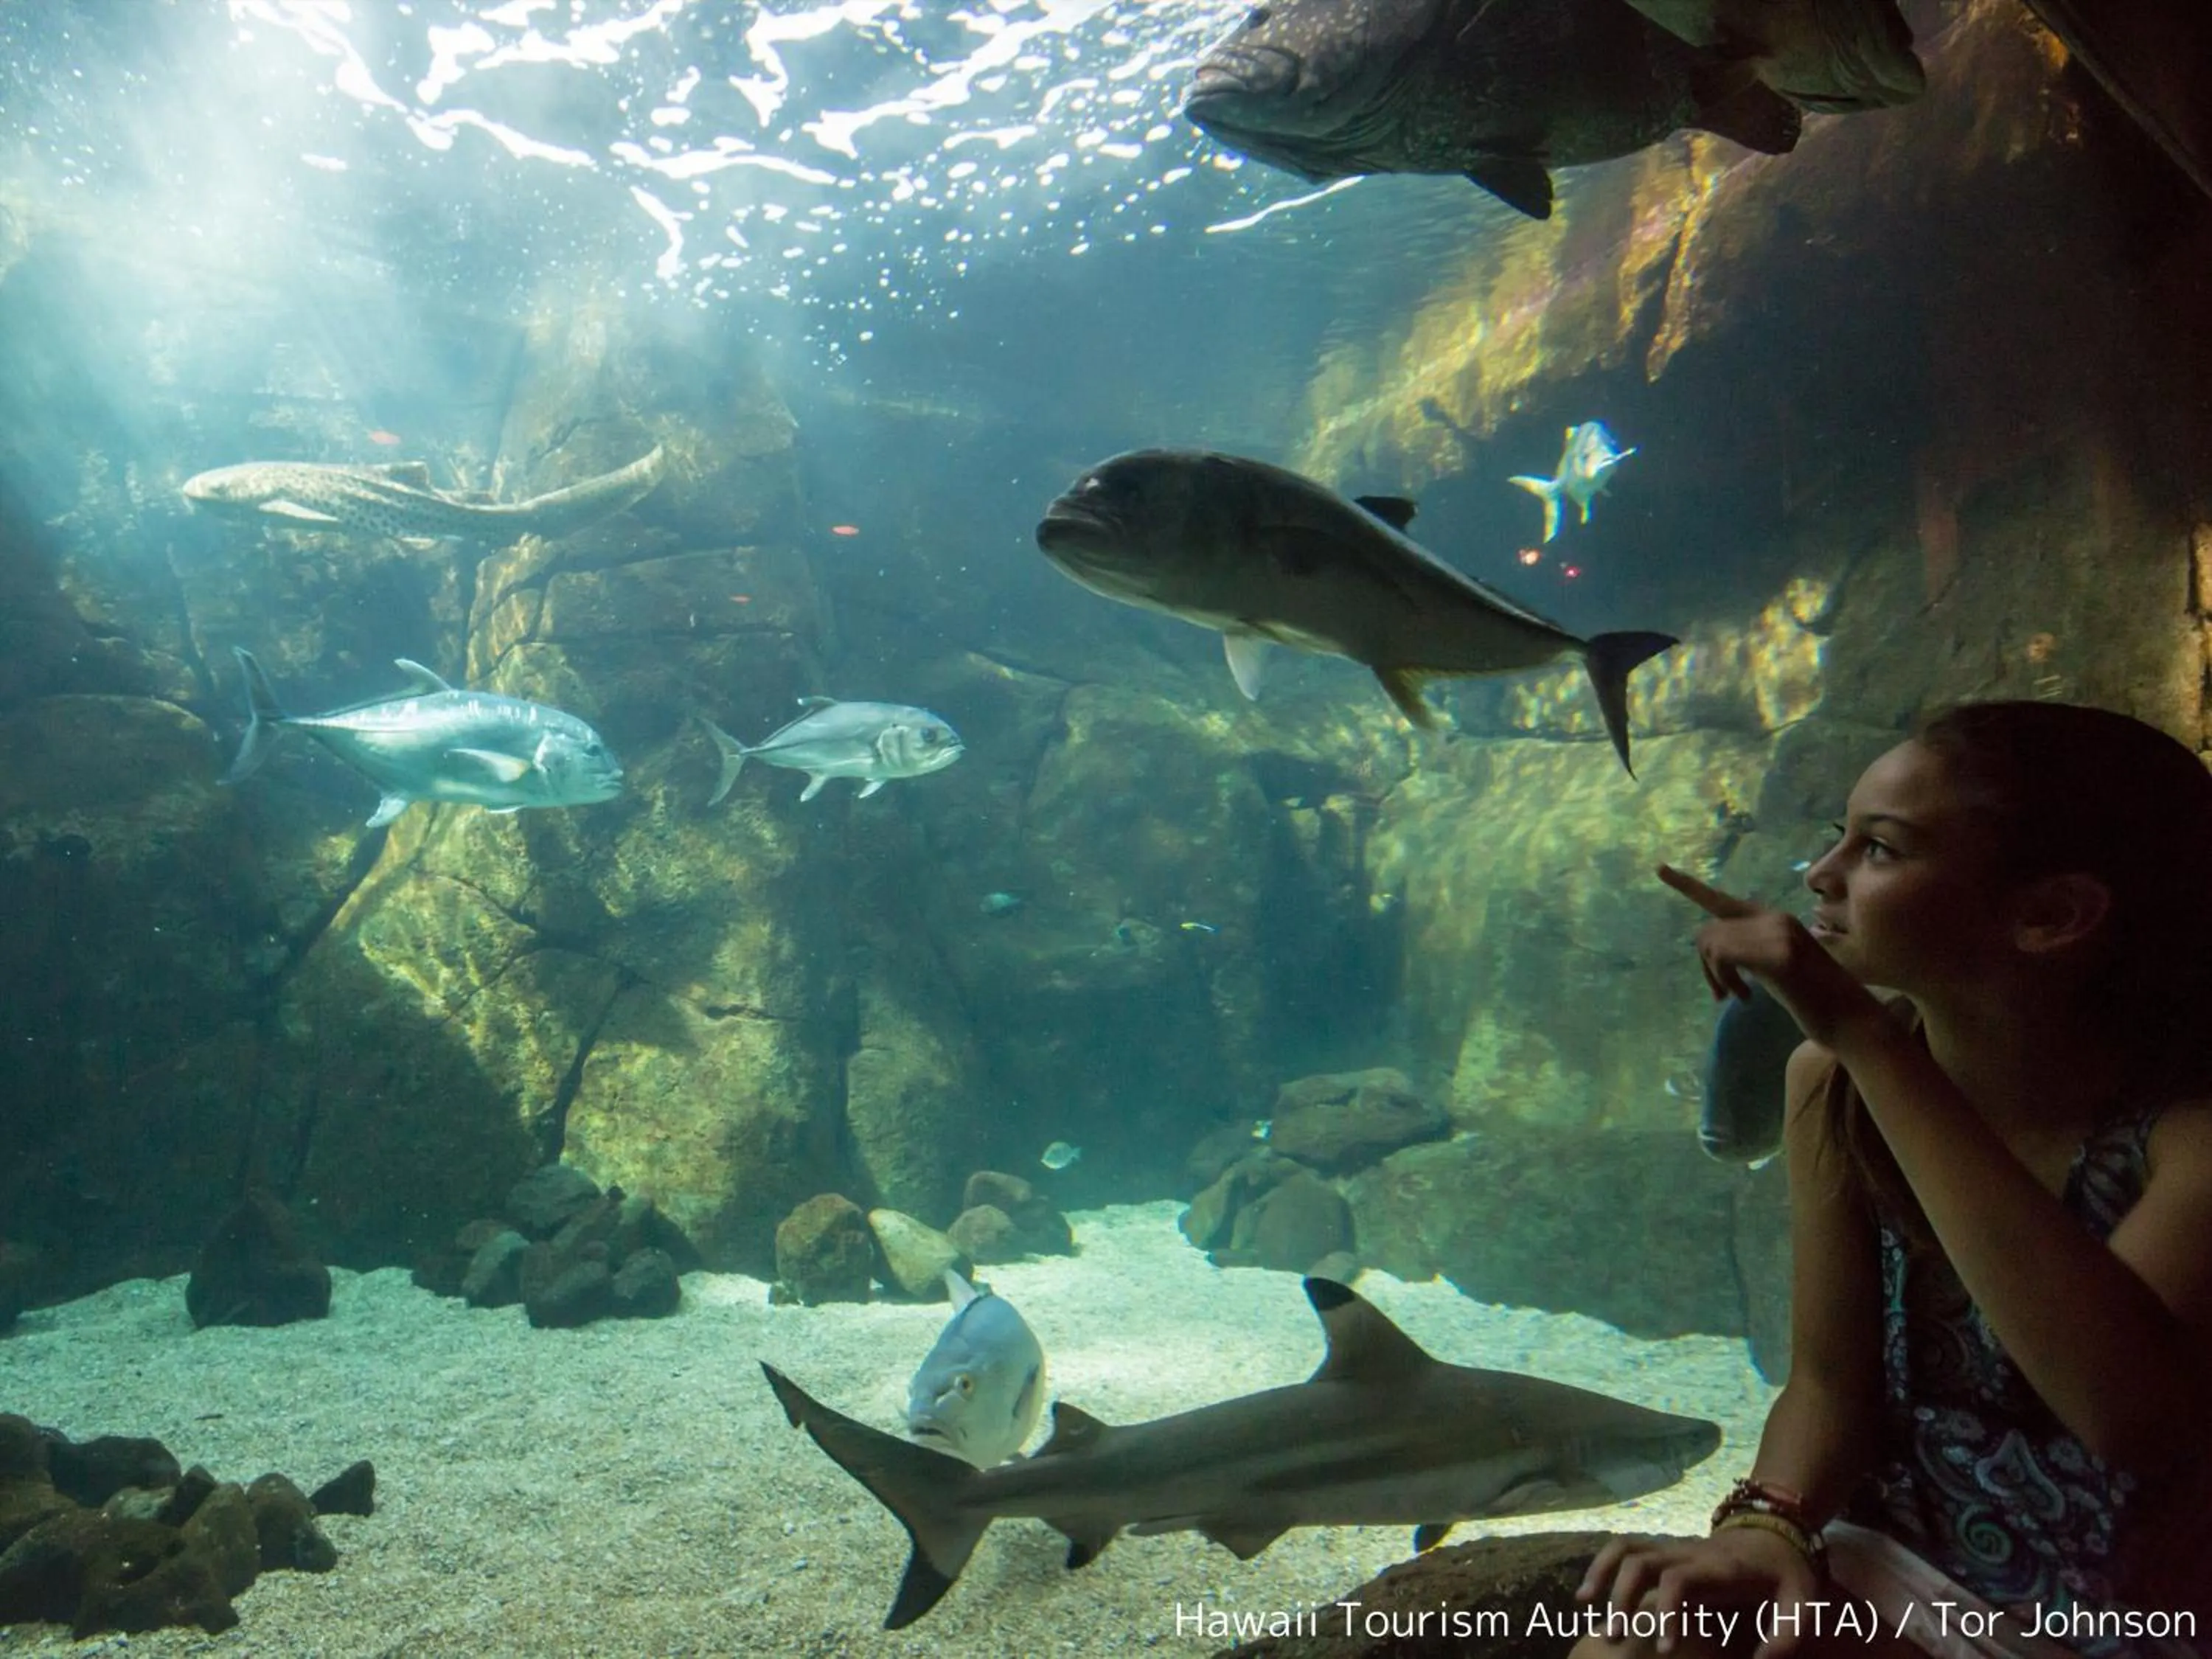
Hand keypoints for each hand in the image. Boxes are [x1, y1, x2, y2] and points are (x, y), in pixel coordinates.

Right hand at [1577, 1529, 1824, 1658]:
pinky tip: (1588, 1593)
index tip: (1663, 1649)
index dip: (1666, 1611)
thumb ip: (1785, 1635)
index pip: (1679, 1580)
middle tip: (1615, 1639)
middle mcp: (1689, 1552)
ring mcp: (1674, 1547)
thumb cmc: (1786, 1574)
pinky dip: (1601, 1565)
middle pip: (1642, 1563)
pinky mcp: (1665, 1550)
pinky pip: (1625, 1548)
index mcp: (1719, 1567)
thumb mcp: (1802, 1602)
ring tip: (1585, 1608)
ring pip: (1626, 1548)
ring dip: (1602, 1575)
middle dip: (1622, 1598)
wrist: (1776, 1530)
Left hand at [1655, 865, 1884, 1050]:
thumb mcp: (1769, 969)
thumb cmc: (1814, 1000)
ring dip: (1716, 976)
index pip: (1721, 900)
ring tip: (1736, 995)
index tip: (1659, 869)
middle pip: (1707, 931)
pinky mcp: (1779, 955)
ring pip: (1712, 943)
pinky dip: (1724, 978)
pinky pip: (1724, 955)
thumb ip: (1745, 953)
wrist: (1852, 1019)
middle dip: (1706, 965)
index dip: (1688, 886)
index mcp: (1772, 919)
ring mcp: (1778, 933)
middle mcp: (1774, 918)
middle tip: (1722, 993)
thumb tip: (1711, 951)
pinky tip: (1744, 996)